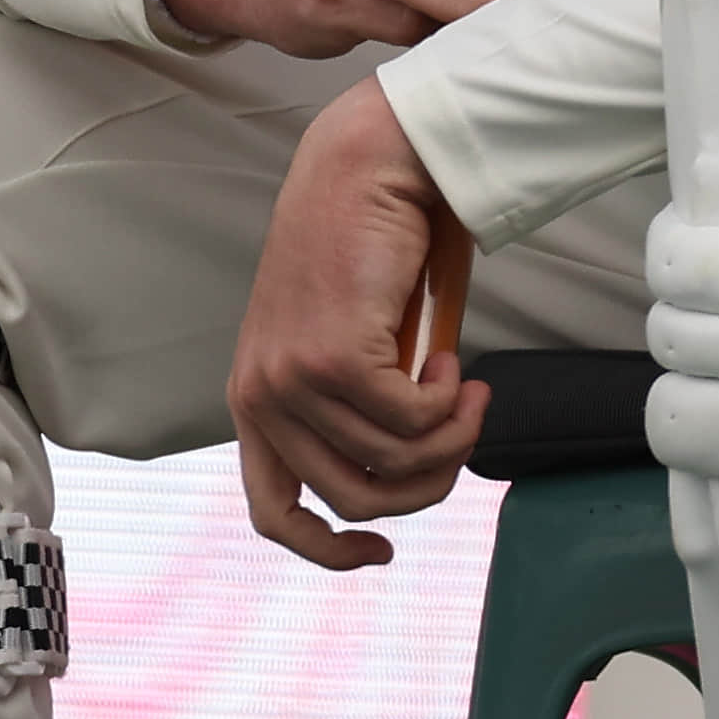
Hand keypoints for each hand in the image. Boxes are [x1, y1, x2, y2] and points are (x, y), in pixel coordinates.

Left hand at [227, 82, 486, 569]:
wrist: (368, 168)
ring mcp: (290, 379)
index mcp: (254, 399)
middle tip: (463, 432)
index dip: (327, 548)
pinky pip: (412, 423)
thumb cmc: (365, 248)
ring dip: (449, 434)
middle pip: (352, 498)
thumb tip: (410, 470)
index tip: (381, 550)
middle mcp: (260, 396)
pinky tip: (453, 361)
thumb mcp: (346, 342)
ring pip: (392, 462)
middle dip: (425, 483)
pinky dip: (450, 404)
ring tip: (464, 386)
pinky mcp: (330, 358)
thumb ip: (358, 408)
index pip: (272, 510)